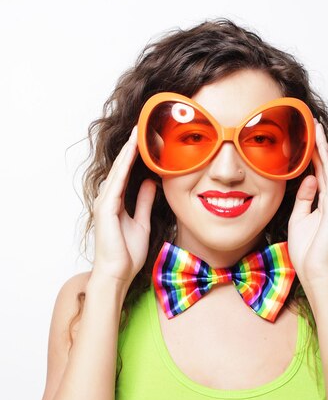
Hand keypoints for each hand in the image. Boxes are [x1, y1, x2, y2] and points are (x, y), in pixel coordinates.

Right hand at [92, 125, 156, 286]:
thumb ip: (144, 202)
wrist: (118, 273)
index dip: (135, 156)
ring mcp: (105, 202)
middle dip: (131, 147)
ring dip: (128, 151)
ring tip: (137, 132)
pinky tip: (132, 152)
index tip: (145, 139)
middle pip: (121, 167)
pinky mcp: (106, 208)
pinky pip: (117, 181)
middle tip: (140, 126)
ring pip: (118, 170)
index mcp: (116, 202)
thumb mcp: (142, 222)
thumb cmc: (127, 254)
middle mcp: (108, 199)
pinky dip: (125, 166)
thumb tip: (151, 183)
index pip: (126, 173)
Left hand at [287, 120, 327, 291]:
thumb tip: (308, 179)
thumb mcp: (299, 218)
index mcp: (324, 203)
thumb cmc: (308, 252)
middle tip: (312, 124)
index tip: (304, 137)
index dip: (312, 154)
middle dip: (319, 145)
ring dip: (323, 148)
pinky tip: (320, 149)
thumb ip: (304, 198)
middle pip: (326, 167)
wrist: (316, 273)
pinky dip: (326, 163)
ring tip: (316, 129)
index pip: (318, 173)